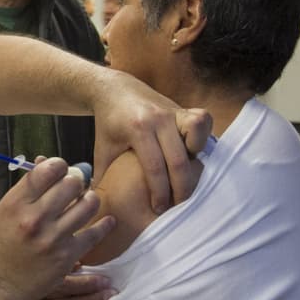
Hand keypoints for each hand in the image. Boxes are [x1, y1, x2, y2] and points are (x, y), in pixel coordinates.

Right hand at [0, 158, 113, 299]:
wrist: (1, 284)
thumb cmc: (1, 245)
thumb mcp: (3, 211)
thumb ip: (25, 188)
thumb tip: (45, 161)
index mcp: (16, 204)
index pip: (46, 170)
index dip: (59, 165)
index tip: (61, 169)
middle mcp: (34, 219)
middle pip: (70, 183)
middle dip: (76, 181)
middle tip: (75, 186)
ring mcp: (53, 238)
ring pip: (88, 204)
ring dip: (90, 199)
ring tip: (86, 201)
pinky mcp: (67, 255)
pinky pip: (95, 233)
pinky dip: (104, 225)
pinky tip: (107, 220)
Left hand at [92, 72, 211, 210]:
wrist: (115, 90)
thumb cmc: (109, 125)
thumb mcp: (102, 150)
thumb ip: (102, 176)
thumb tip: (97, 205)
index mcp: (137, 129)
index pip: (154, 167)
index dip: (159, 193)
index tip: (159, 209)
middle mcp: (158, 118)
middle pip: (178, 159)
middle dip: (181, 188)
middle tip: (179, 205)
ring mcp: (173, 111)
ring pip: (196, 132)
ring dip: (196, 157)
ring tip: (188, 175)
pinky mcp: (182, 109)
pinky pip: (202, 120)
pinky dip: (202, 138)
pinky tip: (193, 154)